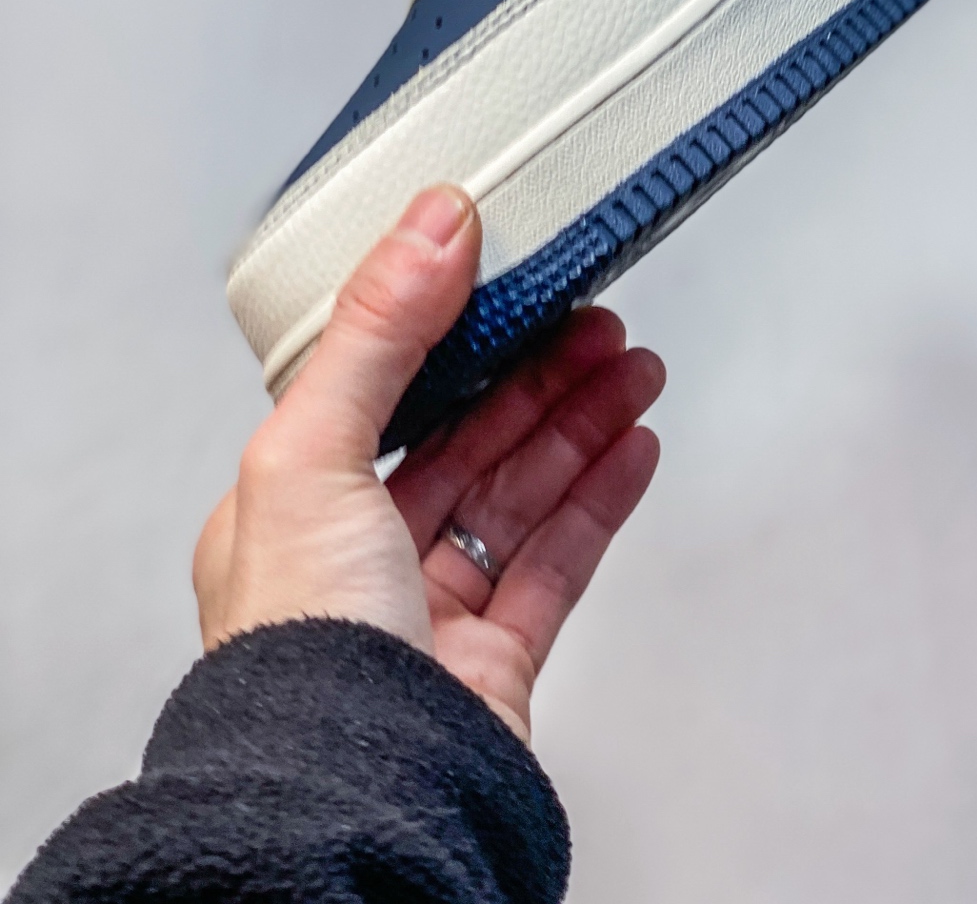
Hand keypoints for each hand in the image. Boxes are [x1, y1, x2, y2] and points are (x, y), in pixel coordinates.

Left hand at [194, 186, 663, 741]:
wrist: (350, 801)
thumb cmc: (296, 653)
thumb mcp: (309, 453)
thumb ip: (377, 332)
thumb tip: (428, 226)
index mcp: (290, 507)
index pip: (384, 392)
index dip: (454, 332)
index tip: (511, 281)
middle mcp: (356, 558)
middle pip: (467, 438)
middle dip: (539, 373)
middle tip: (597, 322)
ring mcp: (427, 614)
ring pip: (519, 493)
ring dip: (581, 424)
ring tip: (634, 369)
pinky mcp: (492, 663)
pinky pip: (558, 561)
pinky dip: (601, 499)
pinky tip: (634, 449)